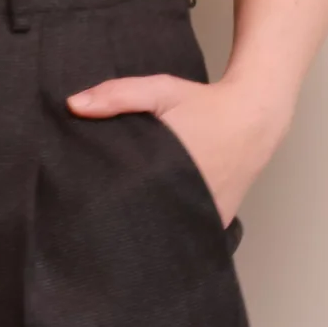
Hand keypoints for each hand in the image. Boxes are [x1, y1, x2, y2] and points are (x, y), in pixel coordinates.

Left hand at [67, 72, 293, 226]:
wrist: (255, 117)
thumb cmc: (204, 103)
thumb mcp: (161, 90)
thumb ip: (117, 95)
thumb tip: (72, 105)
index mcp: (167, 173)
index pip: (124, 204)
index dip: (104, 208)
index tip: (84, 209)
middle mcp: (187, 201)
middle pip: (143, 224)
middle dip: (121, 223)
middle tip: (98, 222)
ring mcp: (204, 217)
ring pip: (167, 236)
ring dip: (148, 232)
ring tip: (124, 231)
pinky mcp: (216, 223)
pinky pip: (189, 236)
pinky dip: (174, 233)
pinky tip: (157, 228)